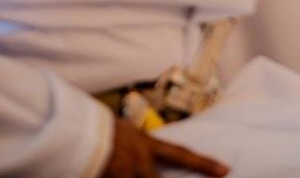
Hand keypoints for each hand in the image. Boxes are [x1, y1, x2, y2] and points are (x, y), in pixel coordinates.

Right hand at [103, 117, 228, 176]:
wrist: (73, 129)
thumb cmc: (96, 127)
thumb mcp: (124, 131)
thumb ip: (137, 144)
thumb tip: (146, 150)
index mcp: (147, 143)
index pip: (182, 154)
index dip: (204, 164)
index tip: (225, 171)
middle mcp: (140, 160)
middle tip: (216, 176)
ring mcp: (125, 173)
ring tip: (137, 174)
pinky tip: (115, 177)